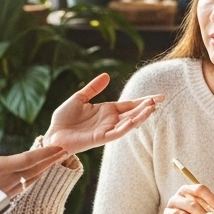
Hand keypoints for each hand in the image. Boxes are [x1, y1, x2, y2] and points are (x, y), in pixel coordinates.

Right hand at [0, 121, 69, 196]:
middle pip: (33, 170)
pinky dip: (34, 178)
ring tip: (56, 158)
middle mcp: (3, 182)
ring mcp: (3, 192)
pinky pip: (23, 187)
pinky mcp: (1, 199)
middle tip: (65, 150)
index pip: (26, 160)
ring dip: (45, 169)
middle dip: (50, 160)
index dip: (45, 154)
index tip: (58, 147)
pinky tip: (38, 173)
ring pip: (30, 180)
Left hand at [45, 73, 163, 155]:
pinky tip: (135, 120)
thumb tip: (107, 75)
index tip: (158, 96)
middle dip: (147, 106)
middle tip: (161, 99)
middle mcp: (110, 120)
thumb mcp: (79, 98)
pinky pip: (116, 132)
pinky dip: (126, 127)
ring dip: (141, 116)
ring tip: (152, 107)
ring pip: (129, 123)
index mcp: (107, 110)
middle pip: (134, 113)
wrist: (53, 133)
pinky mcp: (100, 138)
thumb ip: (93, 88)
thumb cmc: (64, 119)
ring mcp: (107, 129)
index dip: (144, 100)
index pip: (130, 104)